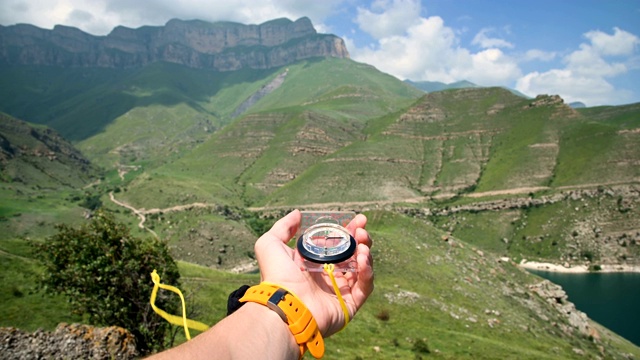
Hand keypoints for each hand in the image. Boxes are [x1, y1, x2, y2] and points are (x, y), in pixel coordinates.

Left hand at [254, 209, 373, 336]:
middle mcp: (327, 276)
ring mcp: (339, 291)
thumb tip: (298, 214)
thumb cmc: (276, 276)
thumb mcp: (270, 244)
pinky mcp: (349, 305)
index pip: (336, 244)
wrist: (284, 305)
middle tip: (362, 230)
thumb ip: (283, 227)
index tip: (357, 219)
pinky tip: (363, 259)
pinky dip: (368, 272)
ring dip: (365, 253)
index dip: (347, 230)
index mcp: (313, 263)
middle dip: (360, 239)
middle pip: (352, 254)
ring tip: (362, 246)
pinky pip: (365, 287)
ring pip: (361, 269)